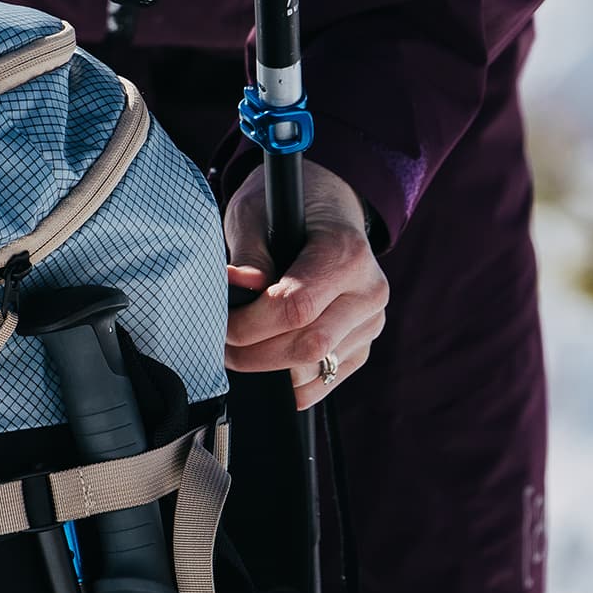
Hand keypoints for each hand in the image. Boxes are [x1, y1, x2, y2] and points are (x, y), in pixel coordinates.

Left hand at [223, 160, 387, 408]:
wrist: (327, 210)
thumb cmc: (287, 211)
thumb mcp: (257, 214)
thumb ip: (249, 253)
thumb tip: (241, 287)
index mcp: (347, 254)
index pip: (297, 308)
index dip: (250, 325)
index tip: (221, 323)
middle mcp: (368, 292)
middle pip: (308, 345)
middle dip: (253, 354)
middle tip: (222, 345)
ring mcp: (371, 322)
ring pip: (314, 368)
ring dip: (268, 369)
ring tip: (240, 349)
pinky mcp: (363, 345)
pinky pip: (324, 381)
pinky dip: (289, 382)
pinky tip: (267, 362)